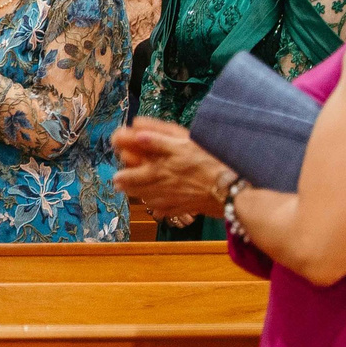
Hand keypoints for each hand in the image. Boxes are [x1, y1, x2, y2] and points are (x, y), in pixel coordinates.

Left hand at [110, 116, 235, 217]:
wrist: (230, 188)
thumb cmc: (208, 161)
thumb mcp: (183, 143)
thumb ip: (158, 139)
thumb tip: (137, 134)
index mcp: (159, 170)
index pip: (132, 174)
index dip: (123, 174)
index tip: (115, 175)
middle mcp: (162, 187)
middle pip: (139, 190)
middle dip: (127, 186)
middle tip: (119, 184)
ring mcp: (173, 200)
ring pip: (151, 201)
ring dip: (141, 196)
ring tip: (135, 193)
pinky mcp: (186, 209)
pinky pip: (167, 212)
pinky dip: (160, 209)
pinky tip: (158, 207)